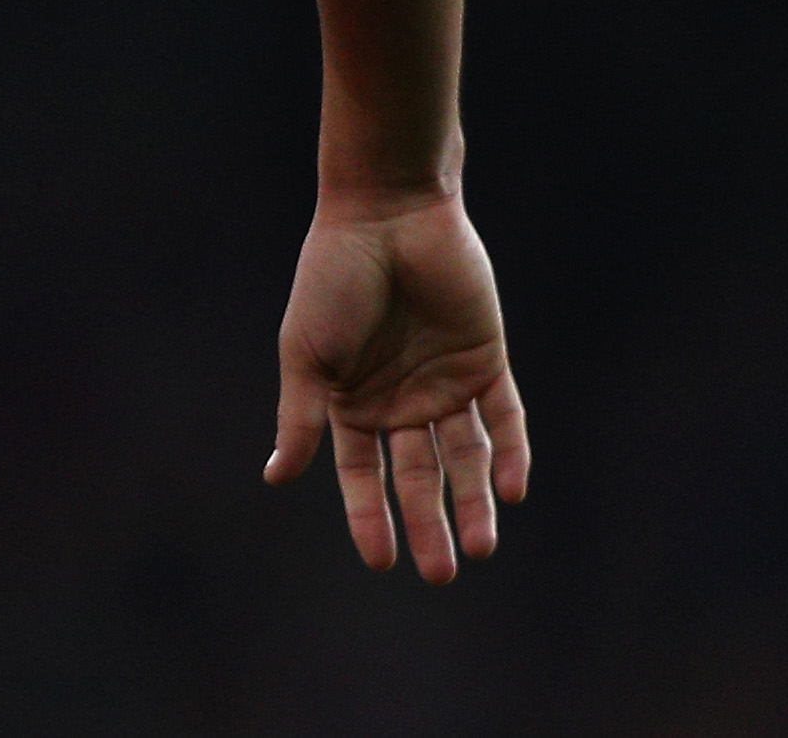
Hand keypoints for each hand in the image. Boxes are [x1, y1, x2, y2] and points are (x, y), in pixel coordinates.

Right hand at [264, 185, 529, 579]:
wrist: (385, 215)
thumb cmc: (332, 279)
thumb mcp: (306, 353)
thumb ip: (301, 417)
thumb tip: (275, 477)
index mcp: (351, 401)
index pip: (361, 474)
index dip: (370, 517)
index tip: (381, 563)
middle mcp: (400, 399)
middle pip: (419, 476)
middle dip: (430, 524)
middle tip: (443, 572)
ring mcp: (446, 382)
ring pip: (466, 458)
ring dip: (474, 502)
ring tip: (481, 547)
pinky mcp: (488, 361)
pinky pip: (505, 418)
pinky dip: (512, 454)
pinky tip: (512, 490)